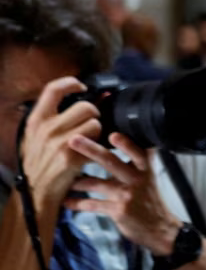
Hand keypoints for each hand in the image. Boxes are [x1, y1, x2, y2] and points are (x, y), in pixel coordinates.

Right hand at [21, 77, 100, 208]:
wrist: (35, 193)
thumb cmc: (39, 163)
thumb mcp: (38, 136)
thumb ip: (57, 117)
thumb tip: (92, 95)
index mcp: (36, 121)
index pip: (53, 89)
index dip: (71, 83)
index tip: (82, 86)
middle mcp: (46, 129)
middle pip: (85, 106)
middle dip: (93, 115)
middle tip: (90, 125)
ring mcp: (59, 143)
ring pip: (95, 123)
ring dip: (98, 132)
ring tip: (89, 142)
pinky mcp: (72, 157)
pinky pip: (97, 142)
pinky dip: (99, 146)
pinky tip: (91, 153)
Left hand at [64, 133, 181, 256]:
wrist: (159, 227)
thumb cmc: (150, 198)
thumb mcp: (150, 177)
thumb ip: (137, 162)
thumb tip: (118, 140)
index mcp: (145, 169)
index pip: (137, 152)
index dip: (126, 144)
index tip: (113, 135)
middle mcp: (136, 179)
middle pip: (111, 162)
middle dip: (90, 150)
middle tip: (74, 140)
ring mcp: (126, 195)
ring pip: (96, 183)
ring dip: (77, 181)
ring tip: (59, 177)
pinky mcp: (117, 210)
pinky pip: (92, 204)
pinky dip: (77, 203)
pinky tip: (66, 201)